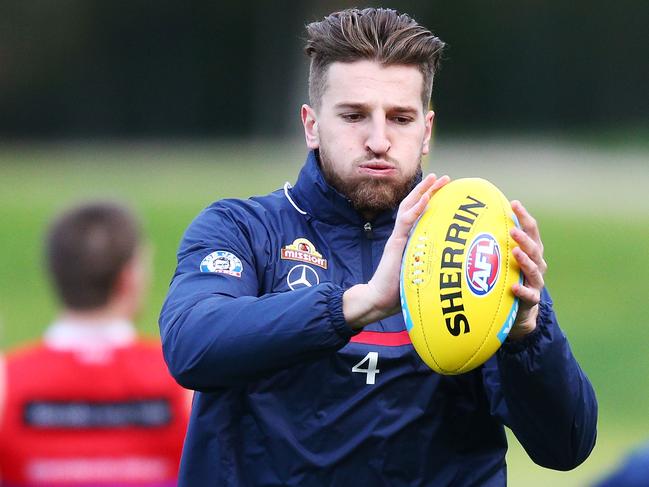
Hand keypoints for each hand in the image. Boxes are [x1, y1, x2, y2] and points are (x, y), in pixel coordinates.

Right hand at [343, 173, 450, 328]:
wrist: (379, 299)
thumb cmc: (400, 291)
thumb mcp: (419, 273)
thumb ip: (430, 264)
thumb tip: (454, 265)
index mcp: (408, 239)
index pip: (420, 214)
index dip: (431, 200)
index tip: (445, 190)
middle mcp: (403, 234)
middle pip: (415, 205)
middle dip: (429, 190)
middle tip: (444, 178)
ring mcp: (398, 237)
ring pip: (410, 207)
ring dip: (423, 191)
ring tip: (435, 178)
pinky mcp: (396, 243)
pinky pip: (406, 222)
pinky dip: (417, 208)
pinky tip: (426, 198)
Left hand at [507, 200, 547, 340]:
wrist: (520, 310)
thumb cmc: (509, 277)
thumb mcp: (504, 258)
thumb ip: (496, 241)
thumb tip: (473, 219)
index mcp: (532, 251)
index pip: (531, 230)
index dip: (524, 216)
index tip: (514, 203)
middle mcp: (537, 264)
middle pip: (534, 248)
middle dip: (524, 238)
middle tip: (513, 230)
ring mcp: (535, 282)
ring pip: (534, 270)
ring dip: (525, 260)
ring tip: (515, 252)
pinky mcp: (532, 299)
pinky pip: (529, 295)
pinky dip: (522, 291)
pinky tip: (514, 288)